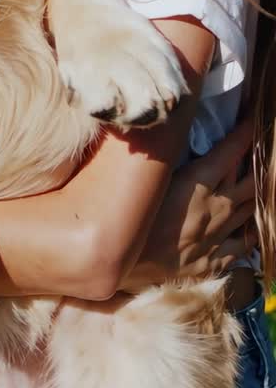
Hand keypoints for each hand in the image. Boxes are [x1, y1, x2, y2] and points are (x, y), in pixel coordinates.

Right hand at [121, 117, 255, 290]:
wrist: (125, 269)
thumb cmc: (129, 218)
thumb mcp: (148, 179)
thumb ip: (168, 159)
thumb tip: (173, 136)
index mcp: (199, 183)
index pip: (232, 150)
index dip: (246, 133)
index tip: (254, 118)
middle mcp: (217, 208)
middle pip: (252, 181)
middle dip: (261, 164)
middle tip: (264, 151)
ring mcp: (220, 236)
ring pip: (252, 211)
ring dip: (258, 195)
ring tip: (260, 183)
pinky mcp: (216, 261)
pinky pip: (243, 245)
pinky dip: (248, 232)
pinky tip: (249, 227)